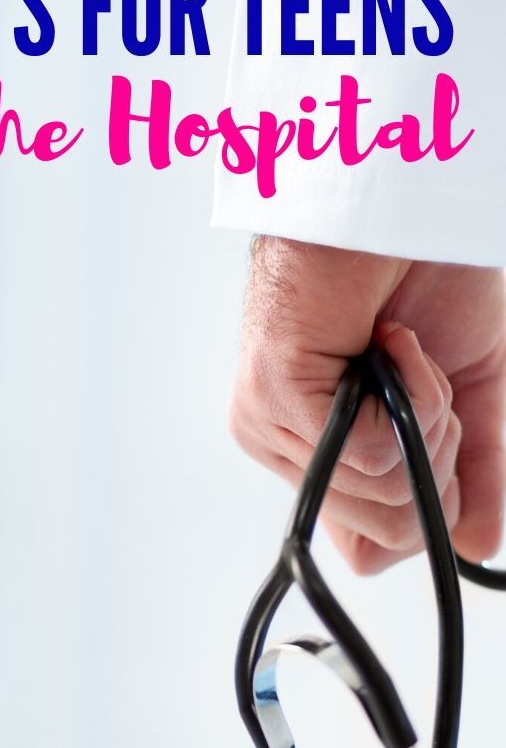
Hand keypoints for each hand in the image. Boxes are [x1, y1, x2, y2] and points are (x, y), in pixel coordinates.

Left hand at [230, 238, 505, 572]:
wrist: (396, 199)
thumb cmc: (418, 277)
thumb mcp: (465, 391)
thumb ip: (472, 473)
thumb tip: (475, 545)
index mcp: (321, 454)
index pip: (371, 547)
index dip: (427, 509)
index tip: (443, 429)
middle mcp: (287, 450)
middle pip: (385, 536)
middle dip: (440, 462)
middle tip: (427, 381)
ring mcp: (272, 426)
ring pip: (382, 497)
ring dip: (428, 419)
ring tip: (406, 350)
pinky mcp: (276, 395)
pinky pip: (369, 451)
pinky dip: (410, 394)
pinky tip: (393, 340)